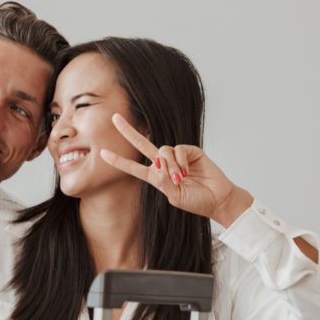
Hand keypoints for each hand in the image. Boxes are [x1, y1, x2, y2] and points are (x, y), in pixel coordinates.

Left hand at [100, 113, 252, 226]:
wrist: (217, 199)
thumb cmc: (196, 201)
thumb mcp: (174, 196)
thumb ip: (163, 181)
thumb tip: (158, 163)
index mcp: (156, 177)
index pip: (133, 167)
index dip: (118, 161)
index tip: (102, 153)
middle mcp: (164, 164)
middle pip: (142, 144)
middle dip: (128, 131)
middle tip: (114, 118)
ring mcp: (177, 156)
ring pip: (162, 151)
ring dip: (170, 165)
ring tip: (181, 178)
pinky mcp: (190, 151)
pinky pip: (178, 149)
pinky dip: (181, 161)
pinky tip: (188, 171)